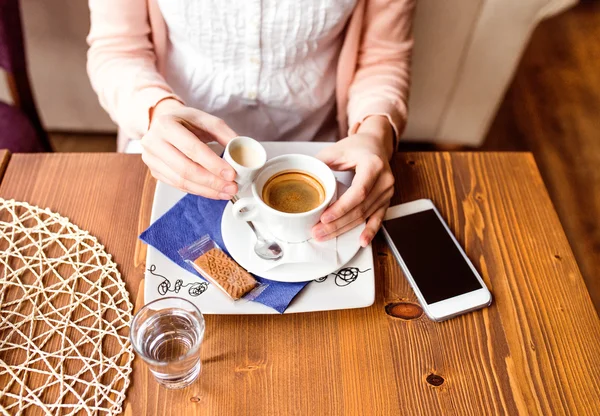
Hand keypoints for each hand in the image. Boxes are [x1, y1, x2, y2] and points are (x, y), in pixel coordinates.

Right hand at [141, 99, 238, 198]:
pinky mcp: (155, 172)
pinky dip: (198, 191)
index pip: (191, 148)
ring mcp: (151, 159)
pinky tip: (213, 192)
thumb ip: (224, 133)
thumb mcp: (205, 120)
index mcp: (166, 125)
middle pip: (185, 168)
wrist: (164, 123)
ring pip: (181, 181)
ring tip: (226, 192)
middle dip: (212, 181)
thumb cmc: (186, 121)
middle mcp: (153, 142)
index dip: (212, 163)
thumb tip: (241, 149)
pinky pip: (178, 186)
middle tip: (231, 187)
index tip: (231, 174)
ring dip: (206, 190)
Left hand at [312, 116, 395, 246]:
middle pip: (361, 208)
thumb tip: (302, 177)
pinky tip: (362, 241)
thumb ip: (320, 163)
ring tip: (325, 235)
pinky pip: (378, 219)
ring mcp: (387, 192)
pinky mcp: (386, 200)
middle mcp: (384, 180)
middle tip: (318, 232)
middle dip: (338, 223)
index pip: (359, 192)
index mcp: (373, 165)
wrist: (376, 145)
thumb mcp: (336, 150)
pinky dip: (369, 231)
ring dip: (345, 228)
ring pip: (365, 216)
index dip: (341, 208)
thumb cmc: (358, 147)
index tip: (324, 218)